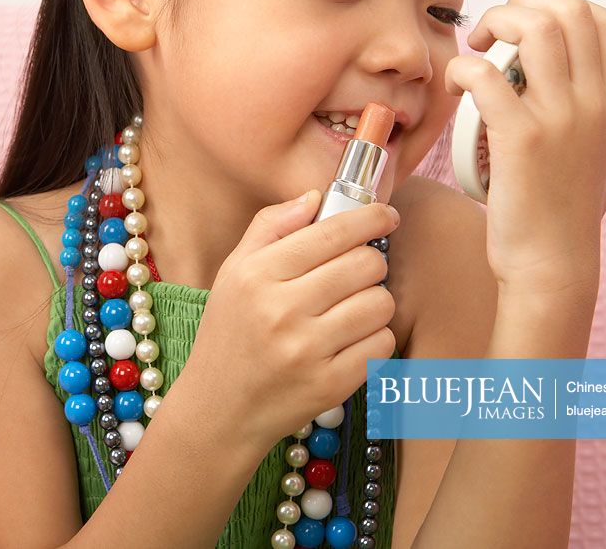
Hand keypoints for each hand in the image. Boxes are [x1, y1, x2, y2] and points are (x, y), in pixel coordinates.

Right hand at [176, 191, 399, 451]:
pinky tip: (351, 341)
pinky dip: (375, 339)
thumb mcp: (233, 272)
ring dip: (375, 302)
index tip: (385, 216)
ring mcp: (307, 350)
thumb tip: (315, 197)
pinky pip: (382, 345)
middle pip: (365, 265)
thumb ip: (270, 226)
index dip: (370, 219)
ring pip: (381, 304)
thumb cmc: (230, 333)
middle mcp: (281, 310)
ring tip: (352, 309)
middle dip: (371, 263)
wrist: (220, 409)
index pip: (332, 232)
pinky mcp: (330, 385)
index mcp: (257, 274)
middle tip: (359, 271)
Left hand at [444, 0, 605, 299]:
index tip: (522, 28)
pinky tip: (455, 86)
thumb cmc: (564, 216)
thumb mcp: (598, 159)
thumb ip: (592, 125)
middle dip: (520, 5)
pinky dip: (463, 68)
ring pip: (534, 29)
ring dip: (494, 25)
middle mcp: (593, 103)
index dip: (557, 5)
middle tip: (489, 35)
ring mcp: (561, 118)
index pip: (601, 19)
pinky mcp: (521, 138)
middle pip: (567, 11)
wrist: (553, 264)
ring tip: (473, 51)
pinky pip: (487, 75)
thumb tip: (581, 102)